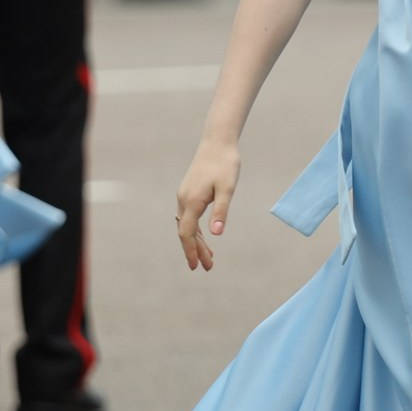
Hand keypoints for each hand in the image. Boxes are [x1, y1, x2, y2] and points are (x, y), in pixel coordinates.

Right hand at [176, 136, 242, 270]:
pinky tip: (205, 237)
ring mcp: (184, 196)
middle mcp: (184, 199)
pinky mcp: (189, 192)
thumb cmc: (225, 164)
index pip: (187, 232)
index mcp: (192, 201)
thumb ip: (221, 211)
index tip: (196, 265)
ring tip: (209, 258)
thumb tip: (217, 233)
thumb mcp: (227, 188)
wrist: (217, 143)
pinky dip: (196, 230)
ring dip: (196, 242)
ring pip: (186, 225)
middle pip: (186, 232)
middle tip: (207, 267)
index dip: (191, 250)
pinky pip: (189, 217)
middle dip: (195, 250)